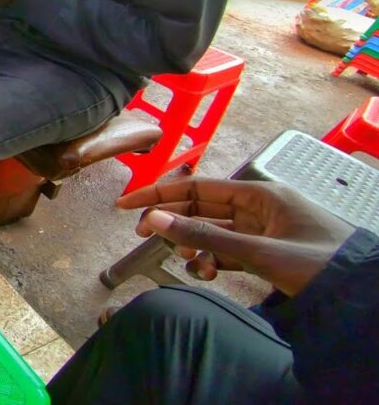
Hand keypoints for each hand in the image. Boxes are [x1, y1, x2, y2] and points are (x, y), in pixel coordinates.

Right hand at [117, 179, 354, 296]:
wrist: (360, 294)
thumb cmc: (319, 264)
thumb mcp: (258, 251)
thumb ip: (205, 236)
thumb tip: (156, 220)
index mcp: (258, 194)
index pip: (195, 187)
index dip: (159, 195)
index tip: (126, 206)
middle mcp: (257, 207)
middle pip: (200, 208)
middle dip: (172, 222)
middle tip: (142, 236)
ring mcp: (259, 231)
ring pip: (210, 233)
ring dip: (195, 247)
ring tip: (195, 264)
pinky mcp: (262, 253)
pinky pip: (224, 251)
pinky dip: (211, 261)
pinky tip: (208, 272)